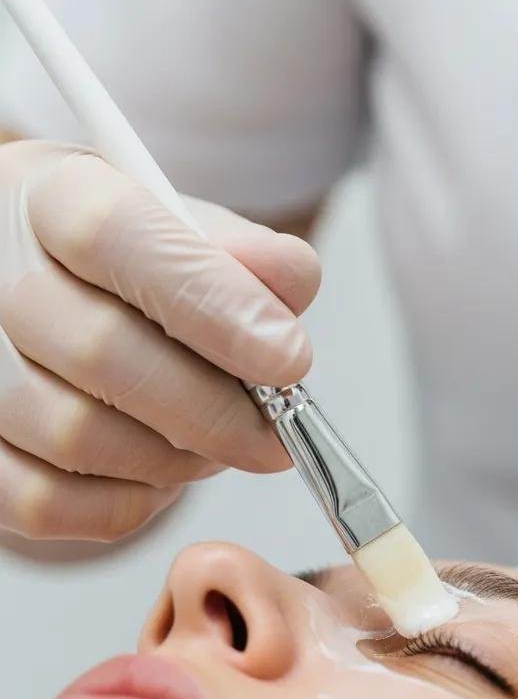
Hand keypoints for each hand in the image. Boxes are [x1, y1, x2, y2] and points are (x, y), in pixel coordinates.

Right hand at [0, 140, 320, 541]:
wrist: (54, 292)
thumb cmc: (135, 261)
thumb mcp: (193, 230)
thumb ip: (250, 253)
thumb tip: (288, 283)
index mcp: (50, 195)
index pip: (118, 237)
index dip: (213, 304)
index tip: (291, 359)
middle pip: (101, 352)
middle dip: (215, 410)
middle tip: (278, 432)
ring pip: (75, 436)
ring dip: (175, 458)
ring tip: (220, 444)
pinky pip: (46, 504)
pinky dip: (128, 501)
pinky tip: (163, 471)